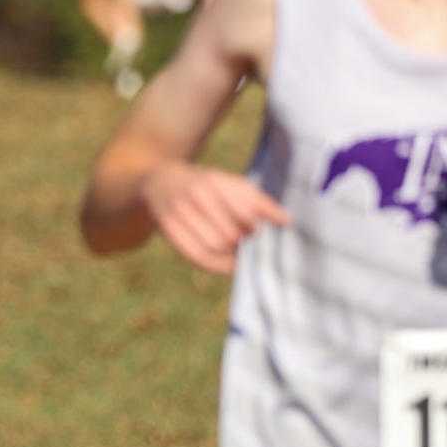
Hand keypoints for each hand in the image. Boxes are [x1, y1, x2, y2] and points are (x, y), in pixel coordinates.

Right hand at [141, 162, 286, 274]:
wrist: (160, 181)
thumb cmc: (205, 185)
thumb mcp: (231, 183)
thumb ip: (259, 201)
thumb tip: (286, 221)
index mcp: (215, 182)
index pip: (244, 214)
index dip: (253, 229)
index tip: (254, 231)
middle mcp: (196, 197)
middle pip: (230, 234)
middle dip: (240, 242)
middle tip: (241, 240)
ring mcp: (179, 214)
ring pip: (215, 247)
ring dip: (228, 254)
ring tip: (232, 249)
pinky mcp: (169, 230)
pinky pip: (197, 256)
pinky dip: (215, 265)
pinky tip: (224, 263)